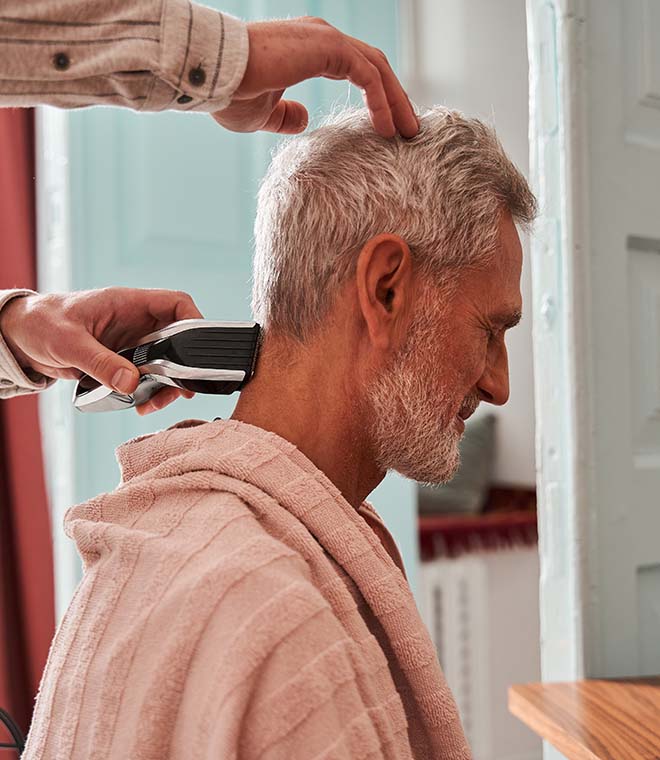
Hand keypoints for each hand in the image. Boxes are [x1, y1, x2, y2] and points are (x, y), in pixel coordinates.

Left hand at [0, 287, 203, 414]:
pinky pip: (146, 375)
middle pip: (177, 340)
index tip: (199, 349)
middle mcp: (135, 321)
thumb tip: (130, 382)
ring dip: (165, 384)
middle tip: (178, 391)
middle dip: (181, 367)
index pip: (176, 304)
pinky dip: (148, 391)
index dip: (194, 322)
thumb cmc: (41, 323)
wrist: (21, 336)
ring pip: (165, 362)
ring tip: (153, 404)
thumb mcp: (68, 343)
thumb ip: (100, 362)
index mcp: (127, 303)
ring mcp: (131, 341)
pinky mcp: (122, 360)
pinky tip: (140, 404)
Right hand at [212, 17, 418, 137]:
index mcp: (310, 49)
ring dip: (397, 101)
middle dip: (396, 99)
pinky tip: (387, 127)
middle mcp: (322, 37)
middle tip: (410, 130)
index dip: (377, 97)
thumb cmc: (231, 93)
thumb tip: (304, 119)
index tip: (389, 126)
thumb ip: (286, 115)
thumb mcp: (264, 113)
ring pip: (377, 69)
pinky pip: (367, 76)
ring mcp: (326, 39)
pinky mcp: (328, 47)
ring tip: (408, 132)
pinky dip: (382, 101)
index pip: (358, 69)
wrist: (214, 75)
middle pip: (374, 67)